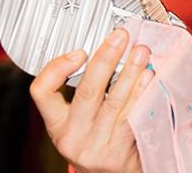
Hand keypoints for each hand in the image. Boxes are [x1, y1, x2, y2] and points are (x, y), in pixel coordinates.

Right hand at [29, 29, 152, 172]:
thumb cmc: (95, 140)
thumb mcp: (78, 120)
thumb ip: (85, 92)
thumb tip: (108, 50)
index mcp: (56, 124)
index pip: (42, 92)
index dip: (57, 68)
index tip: (79, 51)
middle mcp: (72, 136)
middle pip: (87, 92)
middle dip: (106, 59)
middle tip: (121, 37)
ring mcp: (96, 146)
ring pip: (114, 103)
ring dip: (131, 73)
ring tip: (141, 53)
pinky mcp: (118, 152)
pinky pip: (132, 117)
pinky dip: (142, 94)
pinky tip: (149, 79)